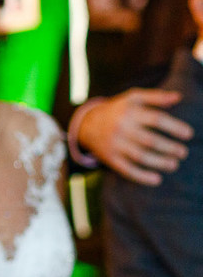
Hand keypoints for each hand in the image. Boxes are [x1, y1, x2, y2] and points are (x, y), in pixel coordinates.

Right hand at [76, 89, 192, 184]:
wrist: (87, 124)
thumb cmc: (118, 110)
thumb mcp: (133, 98)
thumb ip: (155, 97)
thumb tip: (178, 97)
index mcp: (130, 112)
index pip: (156, 119)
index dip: (174, 127)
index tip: (188, 134)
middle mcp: (121, 128)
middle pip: (149, 140)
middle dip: (169, 148)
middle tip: (183, 153)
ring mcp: (115, 144)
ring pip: (140, 156)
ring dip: (159, 162)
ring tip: (174, 165)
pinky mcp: (110, 158)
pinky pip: (126, 169)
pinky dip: (142, 176)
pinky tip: (157, 180)